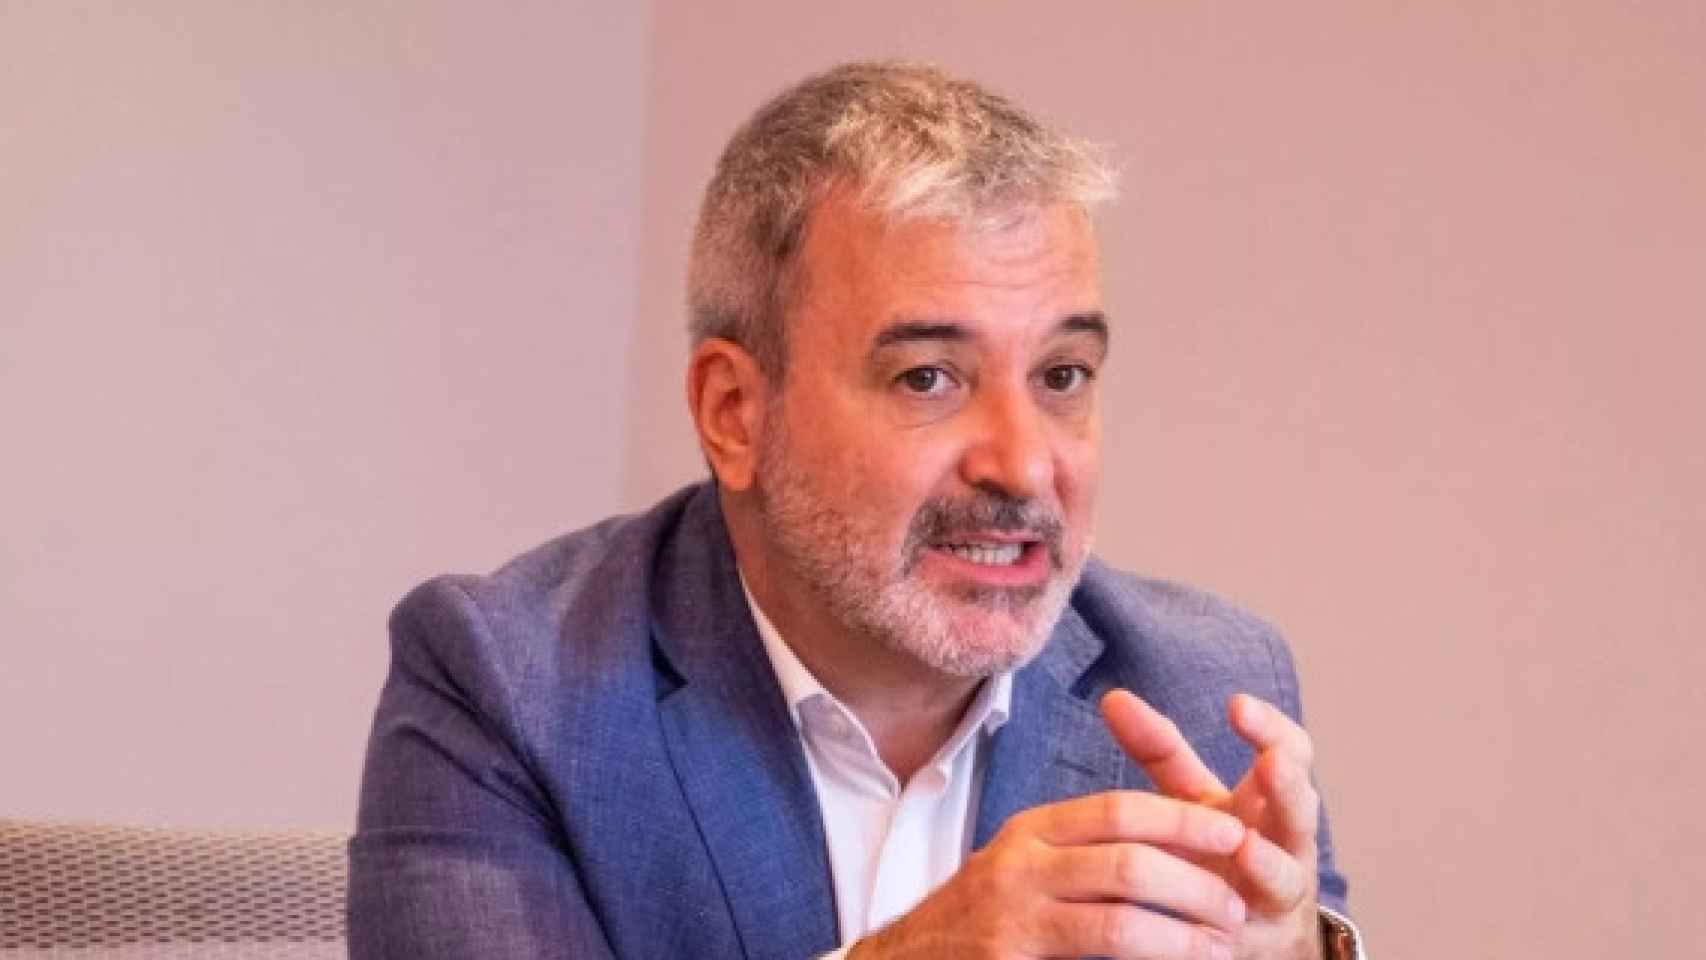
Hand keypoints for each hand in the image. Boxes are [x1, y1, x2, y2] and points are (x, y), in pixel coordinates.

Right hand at [849, 790, 1248, 958]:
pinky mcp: (1009, 958)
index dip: (1182, 821)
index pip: (1118, 809)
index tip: (1231, 832)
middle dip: (1194, 882)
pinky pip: (1095, 959)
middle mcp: (1019, 864)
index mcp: (1032, 830)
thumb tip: (1166, 846)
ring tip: (1219, 945)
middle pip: (1127, 860)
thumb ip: (1079, 853)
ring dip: (1182, 936)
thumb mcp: (1022, 867)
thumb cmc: (979, 920)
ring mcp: (1012, 916)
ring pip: (1118, 920)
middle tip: (1234, 903)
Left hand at [1100, 690, 1323, 959]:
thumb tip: (1113, 696)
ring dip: (1268, 863)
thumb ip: (1161, 751)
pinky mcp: (1253, 942)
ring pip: (1284, 879)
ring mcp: (1274, 899)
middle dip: (1288, 787)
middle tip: (1272, 761)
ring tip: (1246, 847)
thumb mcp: (1192, 799)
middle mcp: (1285, 847)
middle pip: (1300, 812)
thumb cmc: (1217, 851)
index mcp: (1270, 801)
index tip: (1237, 705)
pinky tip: (1212, 921)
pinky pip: (1247, 934)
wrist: (1247, 935)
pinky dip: (1230, 927)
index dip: (1271, 728)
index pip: (1289, 753)